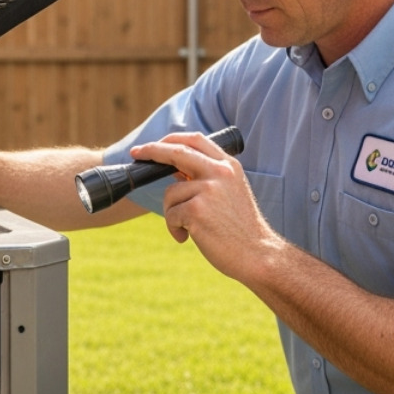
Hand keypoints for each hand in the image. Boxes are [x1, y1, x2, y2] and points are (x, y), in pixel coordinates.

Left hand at [129, 132, 281, 283]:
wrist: (257, 254)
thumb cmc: (241, 228)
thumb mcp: (229, 193)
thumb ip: (206, 178)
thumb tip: (175, 169)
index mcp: (229, 166)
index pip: (196, 140)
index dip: (172, 139)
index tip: (154, 144)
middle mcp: (220, 172)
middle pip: (176, 151)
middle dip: (152, 150)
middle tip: (136, 153)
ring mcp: (208, 190)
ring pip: (170, 193)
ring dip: (172, 212)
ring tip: (187, 228)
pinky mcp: (197, 210)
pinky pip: (170, 215)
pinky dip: (174, 228)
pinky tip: (187, 237)